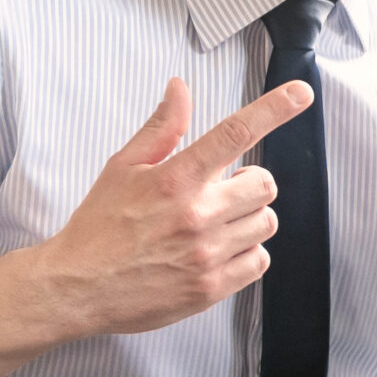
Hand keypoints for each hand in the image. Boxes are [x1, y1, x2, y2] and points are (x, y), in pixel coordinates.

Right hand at [29, 77, 308, 338]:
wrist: (76, 288)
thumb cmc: (98, 227)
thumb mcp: (123, 167)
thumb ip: (161, 128)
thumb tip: (180, 88)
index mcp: (175, 179)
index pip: (234, 133)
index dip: (274, 108)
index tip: (301, 93)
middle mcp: (196, 215)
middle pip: (264, 185)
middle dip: (249, 184)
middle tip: (225, 190)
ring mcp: (207, 254)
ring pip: (266, 223)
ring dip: (249, 219)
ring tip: (217, 223)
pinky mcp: (212, 287)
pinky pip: (260, 261)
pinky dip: (247, 254)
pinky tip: (220, 250)